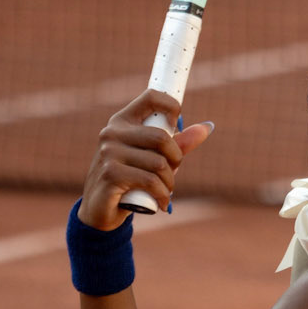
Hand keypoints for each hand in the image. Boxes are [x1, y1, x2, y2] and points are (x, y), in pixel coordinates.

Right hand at [80, 90, 213, 228]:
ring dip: (169, 182)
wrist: (100, 211)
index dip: (171, 106)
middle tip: (173, 172)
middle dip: (176, 159)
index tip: (176, 126)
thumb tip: (207, 127)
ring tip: (165, 191)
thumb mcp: (154, 158)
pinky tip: (162, 203)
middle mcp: (112, 132)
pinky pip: (150, 181)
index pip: (151, 97)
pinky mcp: (110, 174)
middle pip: (161, 137)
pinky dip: (162, 194)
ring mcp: (109, 153)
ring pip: (158, 163)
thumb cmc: (130, 179)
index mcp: (123, 121)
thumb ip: (179, 143)